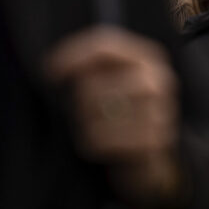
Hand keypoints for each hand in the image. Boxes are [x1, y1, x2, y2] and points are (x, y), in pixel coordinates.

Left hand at [45, 27, 182, 208]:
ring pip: (93, 113)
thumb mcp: (116, 86)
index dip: (73, 55)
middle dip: (78, 104)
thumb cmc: (125, 119)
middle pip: (90, 85)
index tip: (49, 71)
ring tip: (98, 131)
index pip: (104, 45)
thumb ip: (95, 69)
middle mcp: (157, 80)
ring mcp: (159, 110)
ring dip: (85, 126)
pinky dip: (93, 145)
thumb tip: (52, 67)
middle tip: (86, 117)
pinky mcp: (153, 140)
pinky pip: (101, 139)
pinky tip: (102, 148)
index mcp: (147, 59)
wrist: (155, 163)